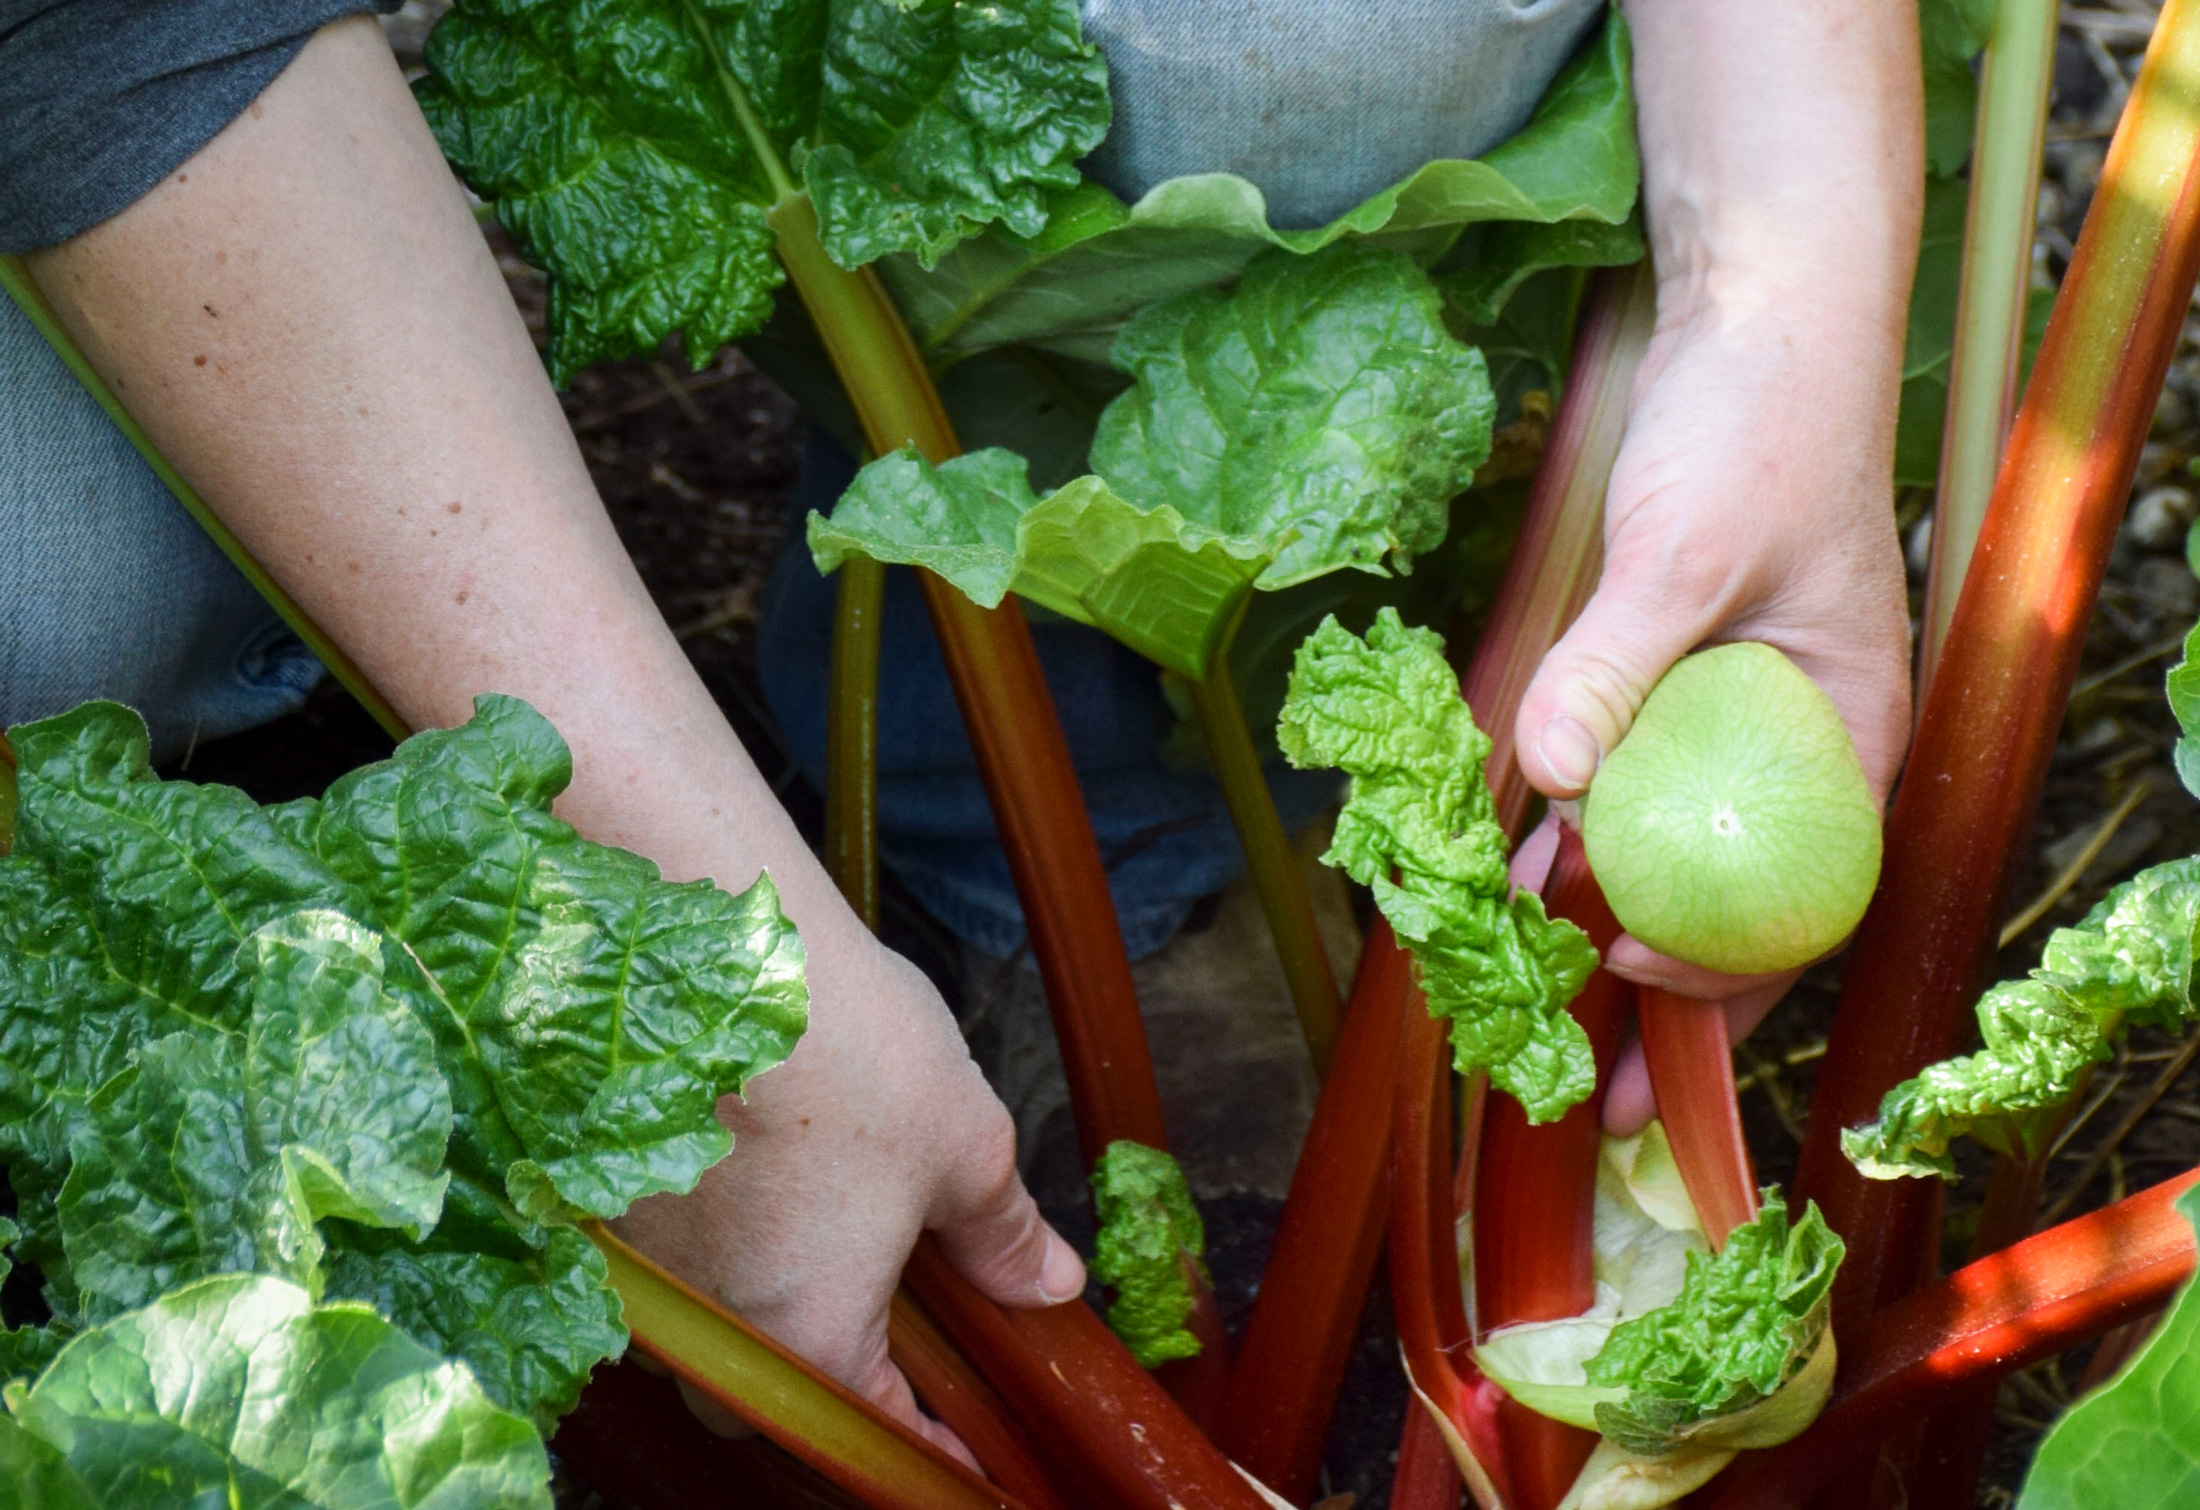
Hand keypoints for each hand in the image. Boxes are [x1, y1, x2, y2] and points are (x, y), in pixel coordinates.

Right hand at [616, 933, 1084, 1458]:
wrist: (714, 939)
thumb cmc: (842, 1042)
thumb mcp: (964, 1141)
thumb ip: (1001, 1232)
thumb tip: (1047, 1283)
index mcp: (804, 1335)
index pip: (873, 1430)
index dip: (930, 1444)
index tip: (960, 1454)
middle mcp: (704, 1325)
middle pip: (774, 1395)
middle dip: (830, 1376)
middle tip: (890, 1331)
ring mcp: (636, 1268)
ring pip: (704, 1332)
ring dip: (757, 1302)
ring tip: (814, 1233)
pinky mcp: (593, 1202)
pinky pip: (655, 1266)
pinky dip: (704, 1241)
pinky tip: (743, 1179)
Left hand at [1512, 273, 1912, 1133]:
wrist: (1754, 323)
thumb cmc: (1756, 427)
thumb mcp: (1686, 547)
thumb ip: (1618, 661)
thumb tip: (1552, 779)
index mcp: (1847, 734)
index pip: (1797, 896)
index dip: (1717, 965)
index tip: (1621, 978)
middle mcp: (1798, 746)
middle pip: (1735, 903)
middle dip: (1663, 998)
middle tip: (1588, 1093)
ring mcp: (1736, 718)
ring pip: (1673, 854)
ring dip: (1604, 923)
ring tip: (1530, 1001)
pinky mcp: (1676, 683)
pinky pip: (1631, 786)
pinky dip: (1580, 833)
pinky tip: (1516, 872)